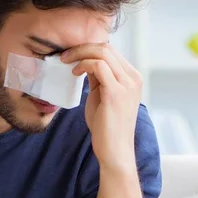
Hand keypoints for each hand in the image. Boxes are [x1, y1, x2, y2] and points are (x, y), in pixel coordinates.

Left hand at [61, 43, 141, 170]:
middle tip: (64, 56)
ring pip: (103, 52)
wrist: (114, 150)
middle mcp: (133, 78)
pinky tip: (74, 73)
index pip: (111, 51)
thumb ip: (98, 79)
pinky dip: (83, 64)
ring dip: (80, 53)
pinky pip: (98, 66)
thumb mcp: (102, 96)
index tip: (71, 55)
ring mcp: (127, 84)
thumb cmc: (106, 126)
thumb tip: (87, 62)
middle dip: (82, 47)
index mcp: (132, 78)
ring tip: (65, 62)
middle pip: (107, 47)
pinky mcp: (116, 92)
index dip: (89, 48)